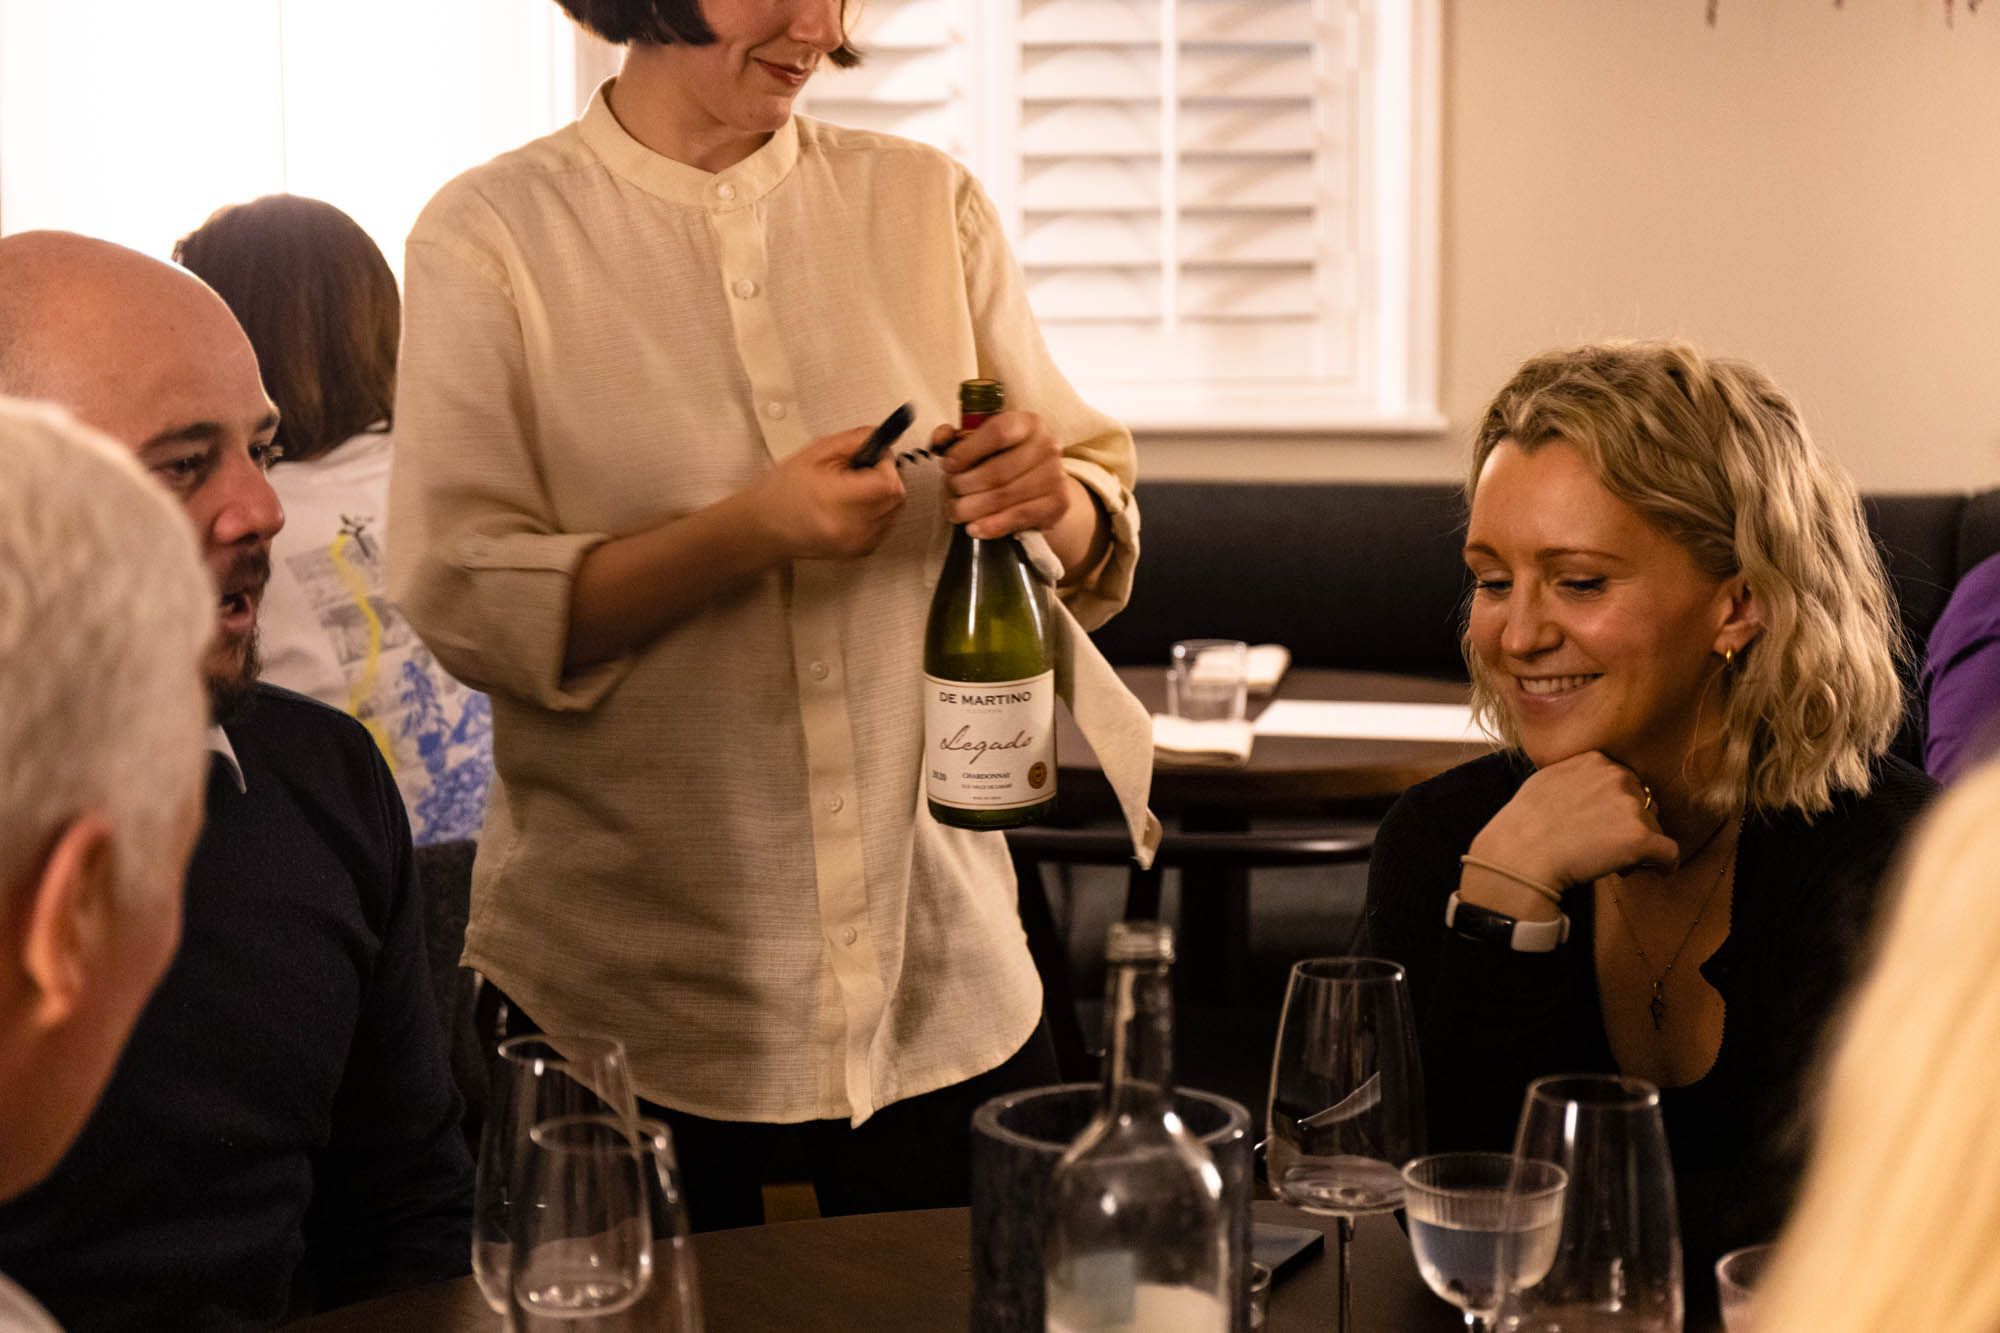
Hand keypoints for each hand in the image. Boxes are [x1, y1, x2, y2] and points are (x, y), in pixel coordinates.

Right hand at [749, 427, 905, 559]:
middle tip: (860, 471)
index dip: (886, 464)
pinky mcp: (861, 552)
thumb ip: (856, 440)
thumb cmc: (784, 490)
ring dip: (883, 494)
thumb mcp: (816, 453)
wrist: (765, 527)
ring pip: (895, 510)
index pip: (889, 483)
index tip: (872, 457)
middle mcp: (851, 529)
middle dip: (886, 477)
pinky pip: (886, 523)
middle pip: (897, 497)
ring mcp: (858, 544)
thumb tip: (885, 436)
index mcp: (837, 503)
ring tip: (852, 489)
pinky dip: (878, 510)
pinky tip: (852, 506)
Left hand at [938, 410, 1071, 538]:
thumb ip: (956, 436)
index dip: (967, 451)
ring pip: (1004, 497)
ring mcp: (1054, 476)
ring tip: (954, 511)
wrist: (1043, 481)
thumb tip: (939, 440)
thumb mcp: (983, 440)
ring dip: (971, 508)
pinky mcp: (1057, 503)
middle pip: (997, 471)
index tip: (947, 465)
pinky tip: (973, 528)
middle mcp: (1047, 446)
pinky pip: (1018, 517)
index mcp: (1028, 423)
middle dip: (964, 485)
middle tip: (949, 491)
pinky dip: (991, 525)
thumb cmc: (1005, 457)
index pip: (998, 432)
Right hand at [1469, 752, 1681, 892]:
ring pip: (1654, 829)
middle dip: (1630, 823)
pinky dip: (1663, 865)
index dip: (1615, 806)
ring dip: (1639, 845)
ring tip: (1612, 860)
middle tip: (1605, 845)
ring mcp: (1631, 807)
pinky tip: (1655, 871)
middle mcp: (1618, 777)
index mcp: (1596, 761)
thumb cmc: (1523, 823)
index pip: (1624, 782)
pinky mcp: (1641, 838)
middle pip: (1644, 803)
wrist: (1520, 855)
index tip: (1602, 824)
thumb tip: (1584, 786)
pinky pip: (1668, 853)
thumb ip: (1574, 776)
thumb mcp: (1545, 780)